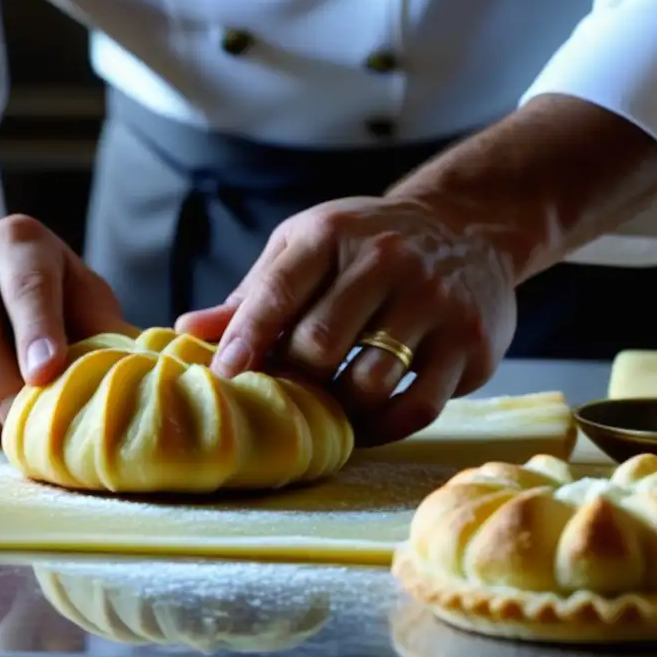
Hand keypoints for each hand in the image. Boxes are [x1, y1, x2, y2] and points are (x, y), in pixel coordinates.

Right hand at [0, 214, 133, 438]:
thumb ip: (113, 334)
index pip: (26, 285)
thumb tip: (150, 375)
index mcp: (20, 242)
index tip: (47, 373)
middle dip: (4, 389)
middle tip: (30, 427)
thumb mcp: (88, 305)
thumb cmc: (55, 306)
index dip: (37, 331)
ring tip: (7, 427)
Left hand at [177, 191, 517, 445]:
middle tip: (281, 395)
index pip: (278, 293)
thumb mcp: (307, 247)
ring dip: (336, 409)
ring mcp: (435, 303)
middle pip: (320, 344)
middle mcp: (387, 262)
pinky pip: (417, 408)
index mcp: (333, 234)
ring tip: (321, 411)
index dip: (244, 340)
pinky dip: (382, 428)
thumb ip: (255, 293)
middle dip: (292, 378)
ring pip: (369, 383)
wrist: (467, 228)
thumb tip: (187, 331)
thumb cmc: (365, 243)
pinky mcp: (470, 345)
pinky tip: (362, 424)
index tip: (223, 377)